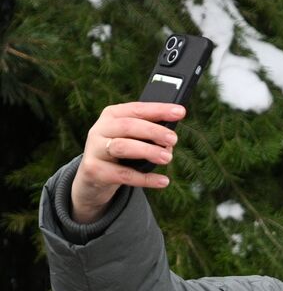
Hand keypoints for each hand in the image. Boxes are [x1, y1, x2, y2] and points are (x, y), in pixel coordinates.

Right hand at [71, 102, 184, 222]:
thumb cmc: (120, 154)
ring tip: (168, 158)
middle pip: (128, 126)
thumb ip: (148, 136)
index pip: (137, 109)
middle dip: (153, 131)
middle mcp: (100, 129)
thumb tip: (170, 140)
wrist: (94, 177)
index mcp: (112, 116)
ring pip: (122, 147)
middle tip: (173, 139)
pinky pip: (123, 175)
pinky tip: (163, 181)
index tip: (180, 112)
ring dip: (148, 151)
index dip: (159, 110)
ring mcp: (95, 150)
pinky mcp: (94, 171)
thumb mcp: (132, 139)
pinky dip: (145, 178)